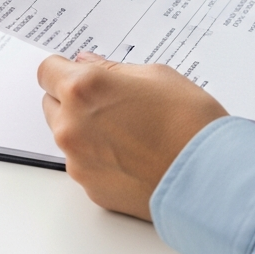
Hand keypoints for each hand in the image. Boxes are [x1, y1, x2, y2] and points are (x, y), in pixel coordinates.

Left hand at [38, 52, 227, 220]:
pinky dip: (101, 155)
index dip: (64, 68)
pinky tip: (134, 153)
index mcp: (85, 89)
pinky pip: (84, 162)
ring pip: (67, 135)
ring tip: (131, 129)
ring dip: (86, 128)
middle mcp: (71, 125)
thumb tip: (90, 66)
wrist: (207, 173)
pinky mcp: (88, 187)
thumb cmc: (189, 120)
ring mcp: (77, 160)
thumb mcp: (158, 75)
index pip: (47, 71)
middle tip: (113, 99)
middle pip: (51, 103)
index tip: (81, 71)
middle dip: (74, 98)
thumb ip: (115, 70)